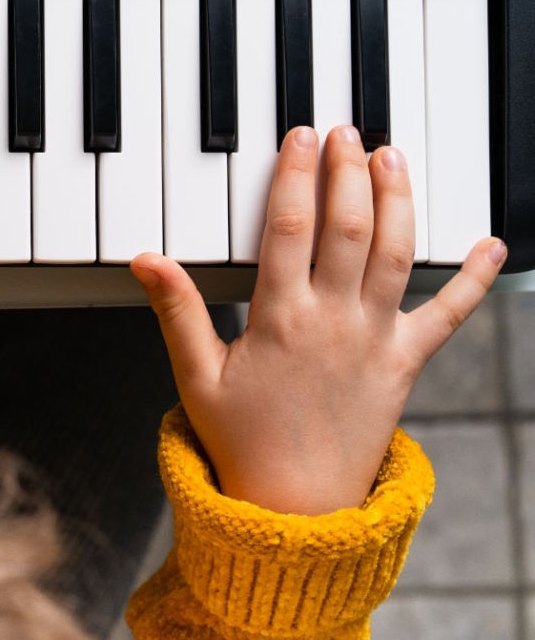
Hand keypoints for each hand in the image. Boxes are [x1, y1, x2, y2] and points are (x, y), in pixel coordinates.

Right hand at [131, 125, 506, 515]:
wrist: (296, 507)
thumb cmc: (243, 443)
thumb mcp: (196, 378)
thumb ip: (176, 313)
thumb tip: (147, 261)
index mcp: (280, 320)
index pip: (291, 229)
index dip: (296, 176)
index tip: (300, 138)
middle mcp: (334, 322)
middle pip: (349, 227)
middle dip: (349, 171)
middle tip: (346, 132)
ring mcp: (375, 341)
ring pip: (395, 254)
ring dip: (398, 200)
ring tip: (392, 158)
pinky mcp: (405, 364)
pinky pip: (448, 317)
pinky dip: (473, 280)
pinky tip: (493, 246)